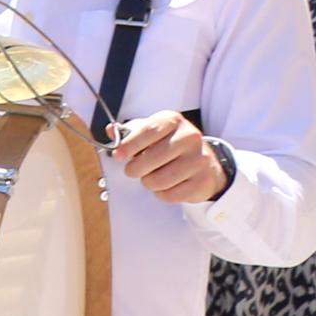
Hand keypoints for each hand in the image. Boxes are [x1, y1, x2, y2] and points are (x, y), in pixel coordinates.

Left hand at [109, 109, 228, 205]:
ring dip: (149, 182)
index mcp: (172, 121)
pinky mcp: (203, 181)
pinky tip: (168, 185)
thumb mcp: (150, 132)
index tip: (117, 155)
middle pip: (150, 159)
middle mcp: (189, 137)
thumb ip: (129, 132)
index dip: (129, 145)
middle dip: (135, 168)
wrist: (203, 163)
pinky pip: (170, 195)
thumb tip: (111, 131)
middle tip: (136, 169)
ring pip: (159, 180)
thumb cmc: (169, 146)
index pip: (147, 131)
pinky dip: (162, 194)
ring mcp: (200, 159)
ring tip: (153, 176)